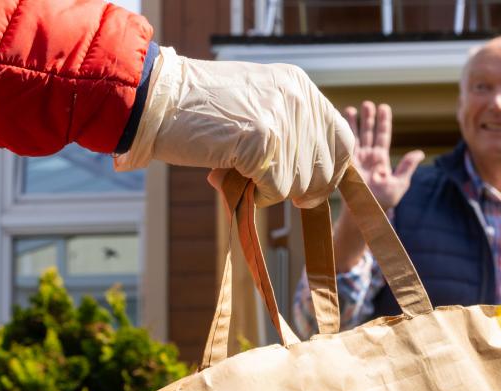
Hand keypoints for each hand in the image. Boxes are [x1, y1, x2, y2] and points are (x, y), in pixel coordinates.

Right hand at [115, 47, 355, 208]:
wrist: (157, 98)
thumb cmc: (199, 109)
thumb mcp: (257, 104)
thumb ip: (287, 130)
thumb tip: (315, 180)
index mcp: (300, 87)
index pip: (343, 140)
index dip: (332, 171)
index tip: (312, 188)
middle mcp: (298, 99)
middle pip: (325, 169)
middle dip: (300, 189)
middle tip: (266, 187)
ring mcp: (282, 119)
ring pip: (299, 184)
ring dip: (268, 190)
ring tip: (235, 170)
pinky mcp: (262, 140)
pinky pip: (274, 190)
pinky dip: (252, 194)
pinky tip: (227, 174)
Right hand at [343, 101, 423, 209]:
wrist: (365, 213)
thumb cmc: (383, 202)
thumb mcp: (399, 183)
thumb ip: (407, 167)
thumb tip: (419, 152)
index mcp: (381, 160)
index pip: (383, 136)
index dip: (383, 122)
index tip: (383, 107)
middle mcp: (367, 157)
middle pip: (368, 133)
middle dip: (368, 118)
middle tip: (368, 104)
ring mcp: (355, 160)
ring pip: (355, 137)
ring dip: (353, 123)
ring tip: (352, 109)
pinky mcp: (345, 165)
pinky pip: (343, 147)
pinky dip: (341, 135)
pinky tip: (339, 124)